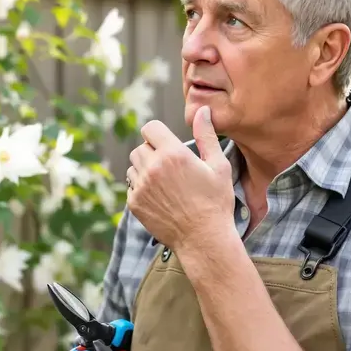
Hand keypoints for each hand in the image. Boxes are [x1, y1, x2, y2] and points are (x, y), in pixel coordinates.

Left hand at [126, 106, 233, 249]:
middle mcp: (152, 168)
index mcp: (173, 154)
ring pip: (133, 166)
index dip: (158, 134)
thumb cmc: (216, 202)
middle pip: (140, 147)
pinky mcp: (135, 204)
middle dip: (152, 152)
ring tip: (166, 183)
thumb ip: (206, 135)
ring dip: (145, 170)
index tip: (167, 144)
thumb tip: (201, 110)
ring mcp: (141, 187)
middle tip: (170, 167)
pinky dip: (141, 189)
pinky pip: (131, 187)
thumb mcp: (218, 166)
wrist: (204, 239)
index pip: (150, 128)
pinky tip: (160, 198)